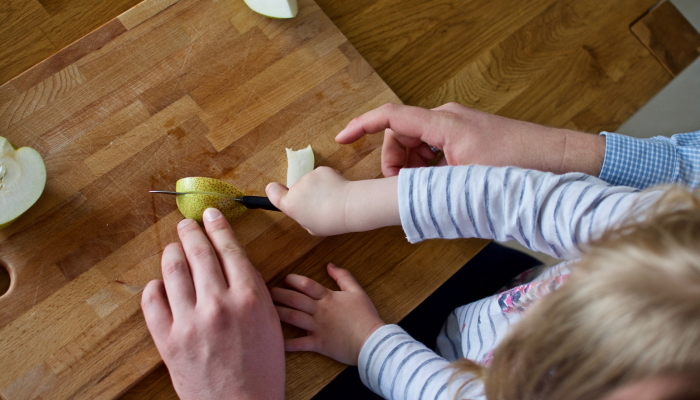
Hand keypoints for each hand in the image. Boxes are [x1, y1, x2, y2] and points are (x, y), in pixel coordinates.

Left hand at [141, 208, 284, 399]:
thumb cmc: (261, 369)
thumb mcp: (270, 323)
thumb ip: (252, 291)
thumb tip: (233, 264)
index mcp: (249, 297)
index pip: (229, 249)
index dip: (217, 226)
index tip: (210, 214)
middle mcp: (219, 303)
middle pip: (199, 252)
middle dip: (190, 231)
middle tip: (186, 223)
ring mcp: (190, 321)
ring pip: (173, 270)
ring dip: (172, 252)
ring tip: (173, 247)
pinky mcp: (168, 340)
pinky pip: (152, 301)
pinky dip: (154, 287)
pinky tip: (159, 284)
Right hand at [266, 167, 399, 235]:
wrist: (347, 206)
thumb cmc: (330, 221)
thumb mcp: (312, 227)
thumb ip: (304, 217)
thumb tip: (306, 210)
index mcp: (291, 204)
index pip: (273, 193)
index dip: (274, 191)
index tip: (274, 190)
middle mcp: (296, 188)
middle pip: (298, 190)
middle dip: (307, 195)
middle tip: (321, 205)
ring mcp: (309, 176)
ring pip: (312, 182)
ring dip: (319, 188)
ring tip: (332, 199)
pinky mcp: (322, 169)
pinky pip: (322, 176)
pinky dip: (328, 181)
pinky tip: (336, 190)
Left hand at [271, 263, 384, 365]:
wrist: (373, 342)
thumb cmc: (366, 316)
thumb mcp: (357, 291)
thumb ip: (343, 276)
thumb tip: (329, 265)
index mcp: (328, 298)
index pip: (306, 285)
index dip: (293, 280)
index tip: (285, 279)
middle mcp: (320, 311)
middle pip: (295, 300)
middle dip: (279, 294)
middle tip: (267, 292)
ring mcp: (318, 328)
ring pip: (293, 318)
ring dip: (278, 313)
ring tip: (265, 309)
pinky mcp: (318, 344)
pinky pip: (299, 344)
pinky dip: (286, 343)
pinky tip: (274, 340)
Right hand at [336, 102, 604, 176]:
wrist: (555, 158)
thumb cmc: (517, 166)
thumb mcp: (466, 180)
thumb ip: (428, 183)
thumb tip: (399, 195)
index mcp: (443, 123)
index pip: (391, 116)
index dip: (361, 126)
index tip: (341, 139)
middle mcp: (446, 117)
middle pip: (400, 134)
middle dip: (393, 161)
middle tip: (402, 188)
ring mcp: (456, 124)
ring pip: (415, 142)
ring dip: (411, 166)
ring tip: (425, 188)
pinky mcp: (464, 133)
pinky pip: (432, 145)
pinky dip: (426, 164)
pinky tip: (437, 182)